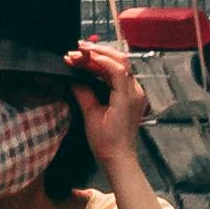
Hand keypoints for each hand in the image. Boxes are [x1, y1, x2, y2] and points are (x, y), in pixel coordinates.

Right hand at [71, 42, 152, 174]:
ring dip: (101, 58)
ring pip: (121, 66)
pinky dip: (105, 68)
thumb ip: (83, 92)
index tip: (79, 54)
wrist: (119, 159)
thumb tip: (73, 76)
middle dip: (99, 52)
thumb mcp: (91, 117)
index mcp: (128, 96)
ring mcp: (135, 93)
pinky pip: (120, 76)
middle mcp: (136, 91)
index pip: (116, 67)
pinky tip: (91, 66)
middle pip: (121, 61)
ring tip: (81, 54)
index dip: (98, 57)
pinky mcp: (131, 97)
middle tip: (78, 49)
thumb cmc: (105, 143)